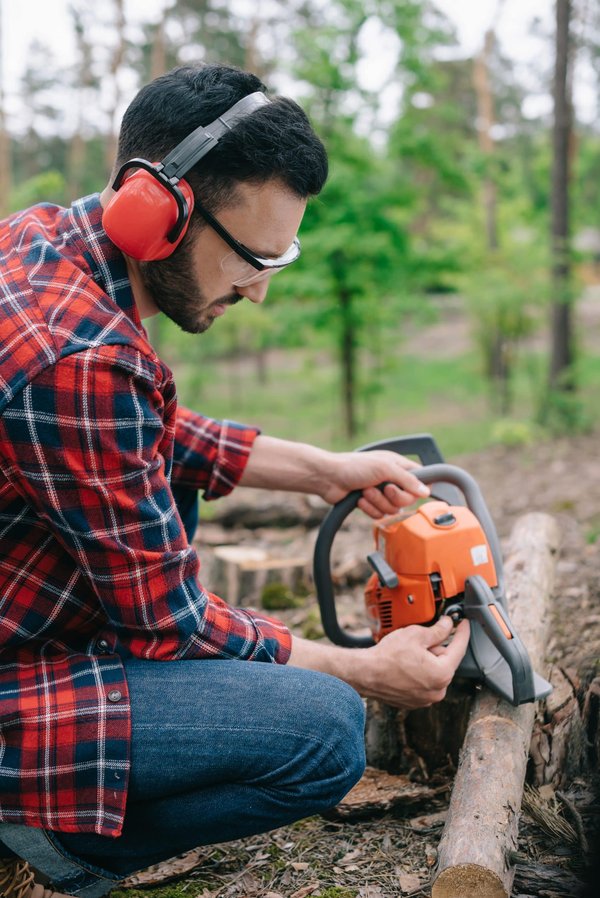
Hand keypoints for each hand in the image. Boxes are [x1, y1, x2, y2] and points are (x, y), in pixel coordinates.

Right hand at [288, 617, 470, 709]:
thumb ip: (437, 630)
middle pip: (445, 661)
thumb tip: (447, 625)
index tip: (464, 624)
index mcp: (442, 673)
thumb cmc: (387, 657)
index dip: (462, 632)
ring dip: (426, 661)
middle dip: (436, 648)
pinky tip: (404, 664)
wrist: (365, 674)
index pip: (459, 648)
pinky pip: (423, 683)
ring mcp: (426, 699)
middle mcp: (437, 690)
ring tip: (408, 653)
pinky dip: (418, 673)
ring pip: (434, 672)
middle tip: (420, 639)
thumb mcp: (416, 635)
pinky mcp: (414, 702)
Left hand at [320, 449, 429, 517]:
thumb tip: (426, 491)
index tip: (411, 490)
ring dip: (377, 502)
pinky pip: (379, 515)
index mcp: (398, 466)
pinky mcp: (370, 504)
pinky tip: (359, 499)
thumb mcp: (384, 468)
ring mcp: (381, 493)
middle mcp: (391, 479)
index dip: (418, 487)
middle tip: (382, 488)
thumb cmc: (353, 466)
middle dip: (393, 497)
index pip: (421, 479)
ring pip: (392, 509)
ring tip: (365, 491)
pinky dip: (369, 508)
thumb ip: (407, 479)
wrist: (329, 479)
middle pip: (408, 499)